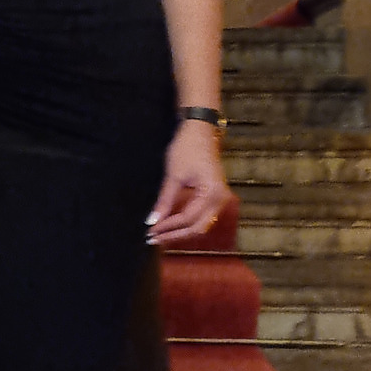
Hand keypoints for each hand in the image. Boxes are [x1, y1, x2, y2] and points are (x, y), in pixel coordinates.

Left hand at [146, 121, 229, 245]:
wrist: (201, 131)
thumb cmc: (187, 148)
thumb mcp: (173, 175)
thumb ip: (165, 201)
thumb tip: (152, 221)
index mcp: (212, 193)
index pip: (188, 218)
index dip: (168, 227)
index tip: (150, 231)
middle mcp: (220, 200)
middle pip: (198, 228)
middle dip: (175, 235)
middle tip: (153, 239)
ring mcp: (220, 200)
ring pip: (201, 225)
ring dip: (181, 232)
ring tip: (160, 236)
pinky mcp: (214, 198)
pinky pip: (202, 217)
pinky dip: (187, 224)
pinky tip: (171, 227)